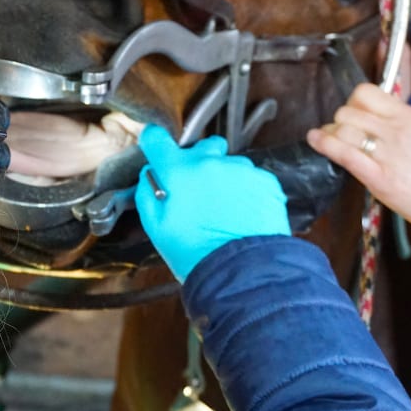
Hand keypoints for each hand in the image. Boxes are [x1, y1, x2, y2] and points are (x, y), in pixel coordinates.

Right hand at [136, 125, 289, 282]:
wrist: (241, 272)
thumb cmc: (195, 253)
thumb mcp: (155, 227)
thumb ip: (147, 192)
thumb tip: (151, 175)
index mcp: (177, 171)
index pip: (157, 138)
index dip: (154, 142)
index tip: (156, 146)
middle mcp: (208, 162)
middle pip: (201, 146)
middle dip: (198, 162)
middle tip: (197, 190)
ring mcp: (239, 169)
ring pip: (228, 164)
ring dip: (224, 178)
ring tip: (224, 210)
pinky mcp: (264, 181)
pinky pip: (251, 177)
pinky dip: (246, 190)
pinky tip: (242, 214)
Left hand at [305, 83, 410, 235]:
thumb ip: (402, 120)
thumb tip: (379, 111)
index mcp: (410, 116)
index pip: (366, 92)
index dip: (353, 101)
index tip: (354, 112)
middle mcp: (396, 130)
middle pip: (348, 110)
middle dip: (339, 120)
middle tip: (342, 134)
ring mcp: (386, 153)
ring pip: (341, 128)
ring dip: (330, 134)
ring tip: (330, 141)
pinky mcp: (378, 177)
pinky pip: (342, 152)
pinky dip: (323, 144)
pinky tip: (315, 140)